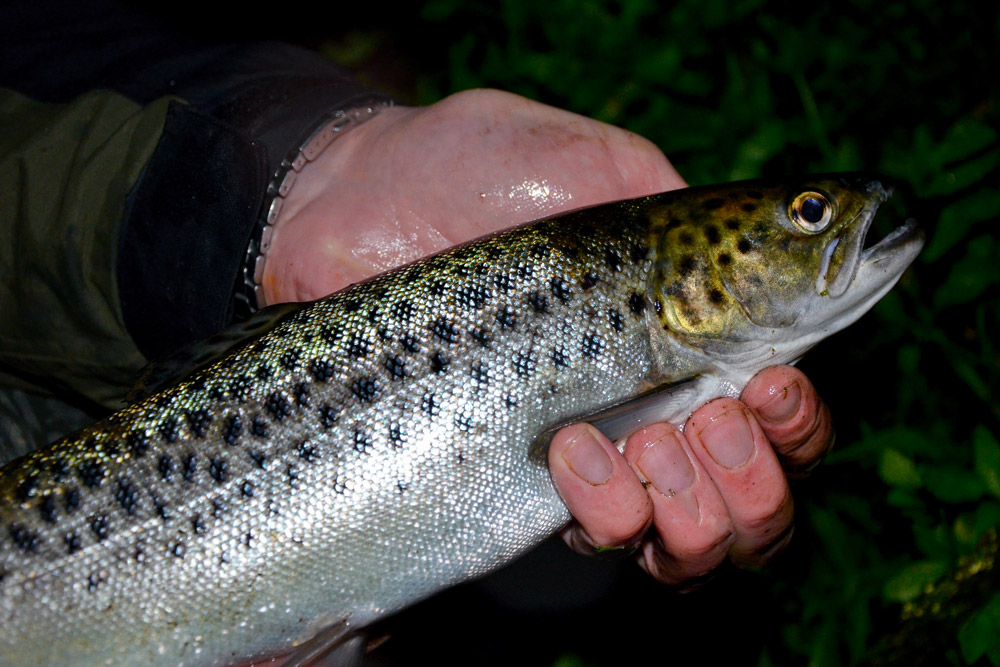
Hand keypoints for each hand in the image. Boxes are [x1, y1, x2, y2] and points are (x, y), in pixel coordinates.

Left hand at [264, 88, 828, 584]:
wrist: (357, 207)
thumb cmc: (471, 170)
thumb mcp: (597, 165)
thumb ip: (684, 213)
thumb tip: (764, 260)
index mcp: (685, 329)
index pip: (780, 409)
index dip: (798, 419)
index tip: (768, 383)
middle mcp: (654, 403)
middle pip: (758, 494)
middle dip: (753, 472)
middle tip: (708, 413)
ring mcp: (596, 452)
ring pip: (700, 538)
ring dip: (695, 505)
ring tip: (645, 440)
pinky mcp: (527, 484)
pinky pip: (610, 540)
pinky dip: (615, 514)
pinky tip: (573, 454)